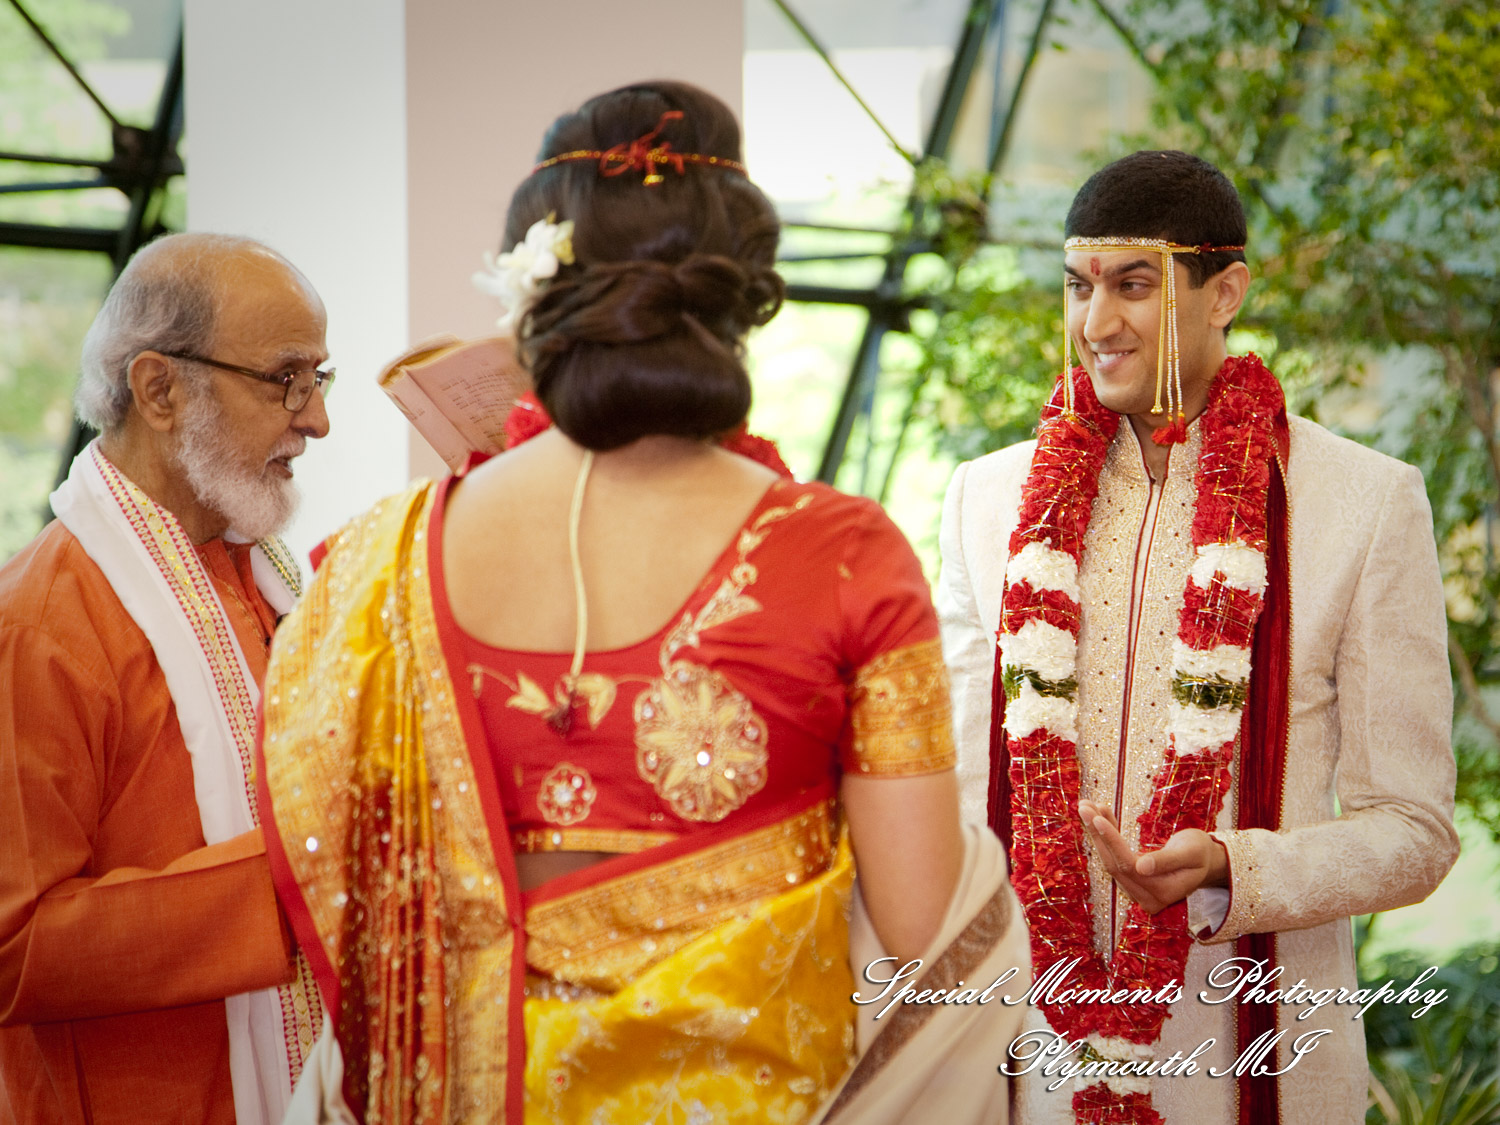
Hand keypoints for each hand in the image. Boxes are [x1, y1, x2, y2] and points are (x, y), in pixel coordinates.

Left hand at [1078, 800, 1227, 914]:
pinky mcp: (1132, 881)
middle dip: (1097, 833)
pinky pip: (1114, 857)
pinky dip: (1106, 836)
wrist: (1206, 861)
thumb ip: (1167, 861)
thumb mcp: (1191, 853)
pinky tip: (1100, 814)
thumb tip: (1141, 867)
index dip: (1112, 842)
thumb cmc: (1201, 854)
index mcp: (1162, 892)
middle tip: (1084, 805)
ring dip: (1097, 832)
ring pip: (1111, 859)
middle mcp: (1146, 897)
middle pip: (1114, 863)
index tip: (1097, 818)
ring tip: (1087, 805)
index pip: (1129, 866)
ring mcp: (1137, 891)